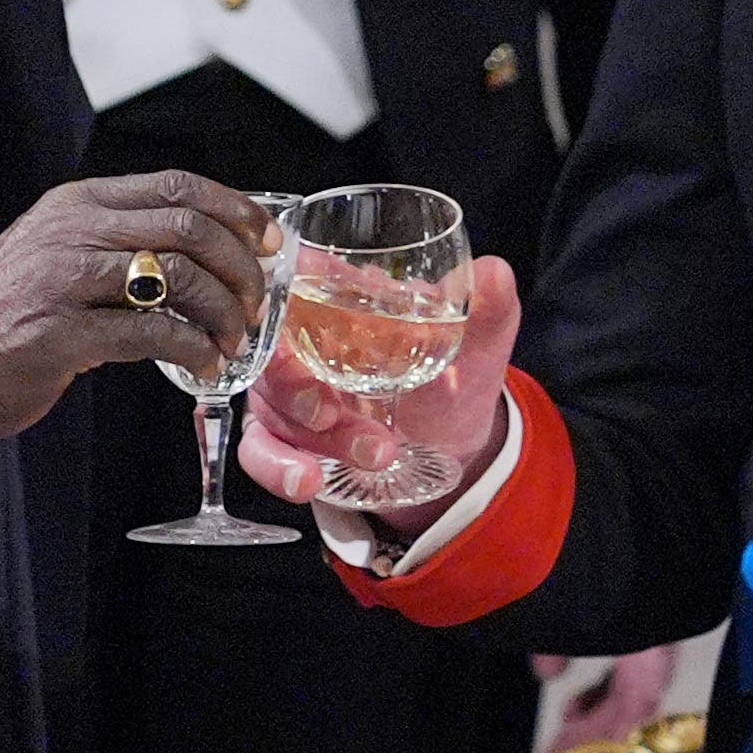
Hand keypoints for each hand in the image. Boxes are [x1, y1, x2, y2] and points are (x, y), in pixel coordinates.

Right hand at [0, 171, 275, 469]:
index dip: (234, 210)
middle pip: (187, 228)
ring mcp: (62, 281)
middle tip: (256, 302)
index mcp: (76, 205)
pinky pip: (149, 333)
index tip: (268, 240)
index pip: (176, 186)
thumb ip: (115, 246)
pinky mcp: (57, 335)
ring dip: (222, 312)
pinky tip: (203, 365)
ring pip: (176, 276)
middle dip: (240, 267)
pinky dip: (192, 350)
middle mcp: (71, 231)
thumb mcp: (56, 257)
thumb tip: (201, 257)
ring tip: (234, 339)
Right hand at [236, 253, 523, 537]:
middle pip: (273, 351)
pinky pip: (258, 452)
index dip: (291, 291)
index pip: (294, 279)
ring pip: (273, 406)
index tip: (308, 311)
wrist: (449, 445)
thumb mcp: (477, 347)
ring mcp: (285, 392)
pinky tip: (306, 481)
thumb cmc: (452, 379)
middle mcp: (302, 341)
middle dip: (298, 385)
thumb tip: (494, 272)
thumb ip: (488, 311)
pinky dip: (278, 468)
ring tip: (374, 453)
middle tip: (333, 412)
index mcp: (341, 299)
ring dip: (316, 436)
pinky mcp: (280, 438)